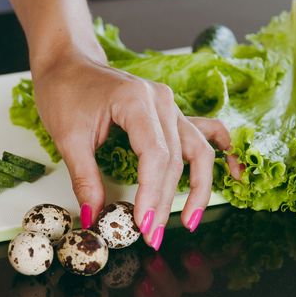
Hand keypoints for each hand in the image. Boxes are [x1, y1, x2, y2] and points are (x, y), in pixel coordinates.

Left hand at [32, 50, 240, 248]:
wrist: (66, 62)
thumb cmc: (64, 90)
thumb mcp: (67, 137)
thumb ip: (84, 178)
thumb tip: (94, 217)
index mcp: (136, 100)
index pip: (155, 155)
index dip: (152, 194)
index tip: (143, 224)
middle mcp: (160, 100)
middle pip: (174, 158)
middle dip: (165, 200)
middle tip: (152, 235)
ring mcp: (168, 104)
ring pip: (196, 149)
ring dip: (198, 187)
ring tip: (188, 219)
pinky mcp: (167, 111)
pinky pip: (201, 132)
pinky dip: (217, 154)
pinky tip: (231, 172)